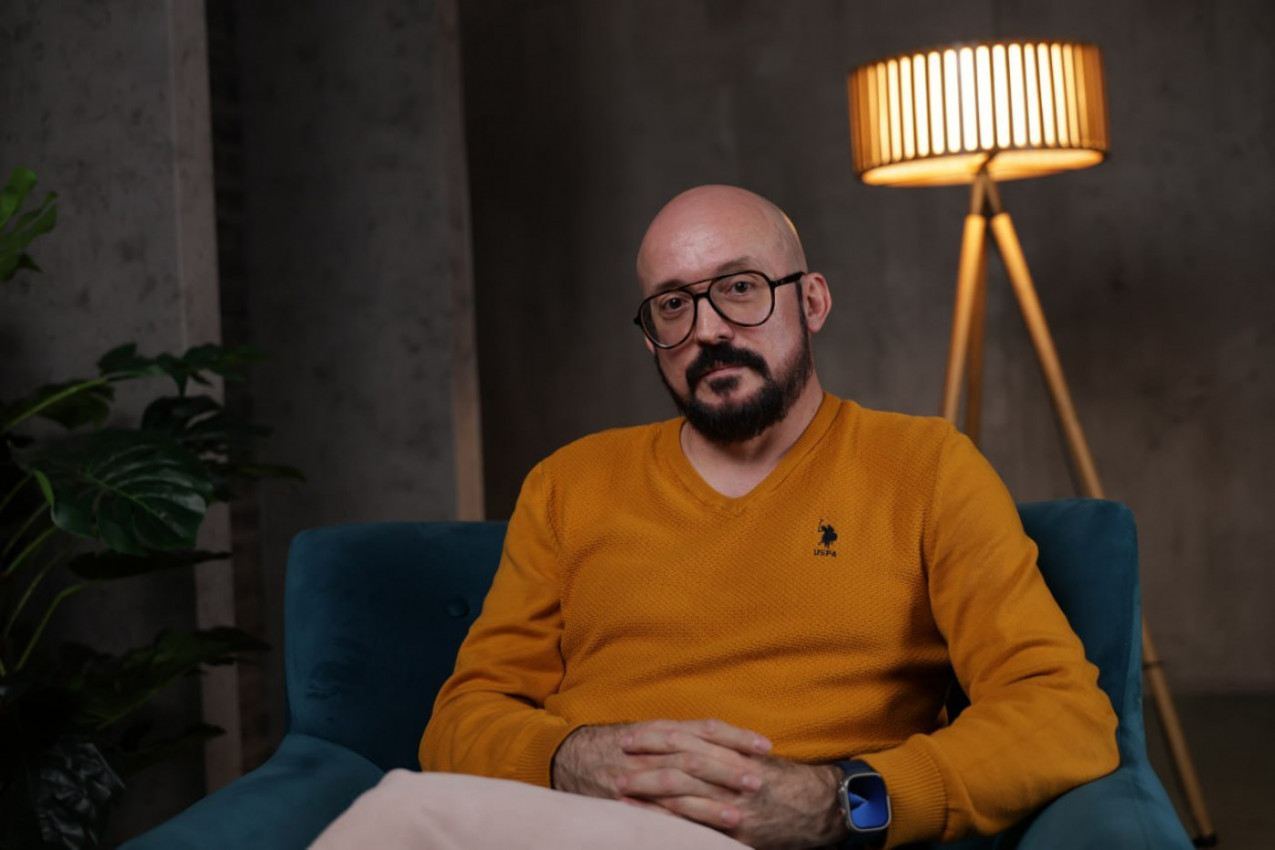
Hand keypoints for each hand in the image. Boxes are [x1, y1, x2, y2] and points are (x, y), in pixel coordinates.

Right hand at [551, 718, 771, 804]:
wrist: (569, 757)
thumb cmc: (619, 746)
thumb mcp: (651, 732)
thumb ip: (684, 736)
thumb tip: (728, 741)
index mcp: (661, 728)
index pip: (705, 728)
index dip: (736, 736)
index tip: (765, 746)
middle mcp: (650, 749)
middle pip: (695, 756)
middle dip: (728, 769)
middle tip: (758, 781)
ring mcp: (636, 776)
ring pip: (677, 787)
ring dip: (709, 803)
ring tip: (737, 814)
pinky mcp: (626, 803)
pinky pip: (656, 815)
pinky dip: (681, 825)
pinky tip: (703, 835)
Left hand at [621, 732, 846, 849]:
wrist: (822, 809)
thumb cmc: (785, 781)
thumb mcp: (756, 758)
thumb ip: (724, 751)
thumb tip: (687, 744)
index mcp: (736, 750)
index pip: (690, 735)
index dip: (659, 735)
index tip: (632, 736)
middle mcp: (735, 771)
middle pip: (682, 759)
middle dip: (648, 759)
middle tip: (619, 759)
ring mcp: (735, 801)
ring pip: (685, 790)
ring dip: (650, 788)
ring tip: (621, 788)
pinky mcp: (738, 829)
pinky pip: (698, 822)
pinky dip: (670, 817)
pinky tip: (648, 815)